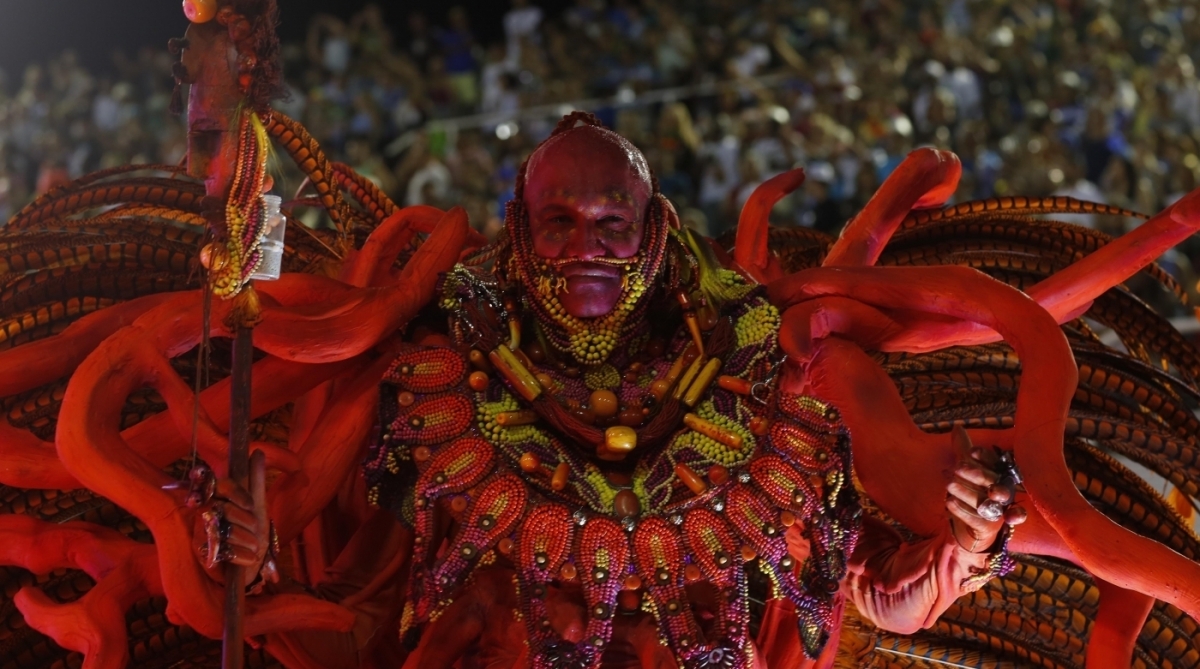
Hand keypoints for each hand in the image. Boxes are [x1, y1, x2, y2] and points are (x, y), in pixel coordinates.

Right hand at [193, 449, 273, 586]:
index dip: (236, 493)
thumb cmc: (252, 533)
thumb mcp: (259, 506)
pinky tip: (250, 558)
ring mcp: (200, 534)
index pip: (221, 485)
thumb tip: (256, 450)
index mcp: (218, 498)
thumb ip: (256, 480)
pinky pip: (218, 550)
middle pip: (221, 508)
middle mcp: (204, 513)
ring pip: (219, 529)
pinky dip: (238, 554)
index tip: (251, 506)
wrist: (251, 566)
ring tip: (256, 547)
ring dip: (242, 538)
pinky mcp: (202, 553)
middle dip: (243, 520)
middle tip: (257, 531)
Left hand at [945, 425, 1026, 552]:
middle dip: (978, 475)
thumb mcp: (967, 471)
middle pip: (996, 484)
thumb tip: (957, 426)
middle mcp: (1004, 495)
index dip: (985, 459)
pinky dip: (961, 510)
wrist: (973, 529)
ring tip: (948, 485)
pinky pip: (976, 519)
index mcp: (1001, 478)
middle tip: (957, 467)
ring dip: (965, 492)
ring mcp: (999, 513)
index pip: (998, 466)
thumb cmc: (973, 494)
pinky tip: (948, 502)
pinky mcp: (988, 529)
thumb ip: (963, 449)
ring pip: (985, 502)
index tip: (970, 452)